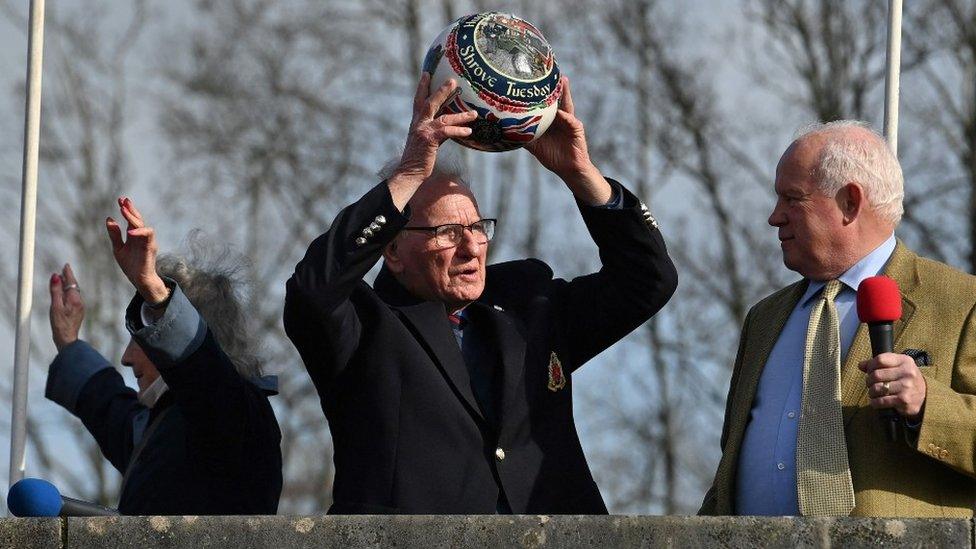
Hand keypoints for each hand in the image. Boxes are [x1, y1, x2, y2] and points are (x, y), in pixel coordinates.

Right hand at [49, 263, 83, 351]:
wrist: (67, 339)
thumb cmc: (59, 324)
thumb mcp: (55, 306)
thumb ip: (55, 290)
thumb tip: (56, 276)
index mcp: (75, 300)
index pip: (72, 282)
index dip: (68, 273)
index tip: (66, 265)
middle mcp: (80, 302)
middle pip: (74, 287)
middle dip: (68, 278)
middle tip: (64, 270)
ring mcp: (80, 307)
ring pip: (74, 293)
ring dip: (68, 285)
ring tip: (63, 279)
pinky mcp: (78, 312)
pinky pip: (74, 298)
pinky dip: (69, 293)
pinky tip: (64, 293)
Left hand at [105, 197, 168, 304]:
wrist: (139, 279)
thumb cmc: (131, 265)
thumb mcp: (118, 248)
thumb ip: (115, 234)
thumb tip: (109, 219)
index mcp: (134, 235)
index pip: (131, 219)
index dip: (126, 209)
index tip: (120, 200)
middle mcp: (142, 236)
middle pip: (138, 219)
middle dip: (131, 209)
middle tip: (123, 200)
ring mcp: (147, 242)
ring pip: (143, 225)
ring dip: (133, 218)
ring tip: (123, 210)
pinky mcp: (150, 249)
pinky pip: (148, 237)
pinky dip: (139, 233)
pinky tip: (129, 231)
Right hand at [388, 73, 477, 208]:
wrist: (409, 172)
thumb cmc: (419, 158)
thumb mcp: (426, 141)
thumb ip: (436, 131)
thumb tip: (450, 127)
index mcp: (416, 122)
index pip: (419, 100)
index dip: (422, 86)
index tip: (427, 73)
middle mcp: (418, 124)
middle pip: (430, 102)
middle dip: (441, 90)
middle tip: (452, 80)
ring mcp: (423, 131)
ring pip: (443, 117)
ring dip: (460, 115)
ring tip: (474, 113)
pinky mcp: (429, 140)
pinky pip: (447, 132)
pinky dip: (458, 130)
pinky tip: (469, 131)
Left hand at [525, 76, 609, 204]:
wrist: (568, 169)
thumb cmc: (552, 156)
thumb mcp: (534, 146)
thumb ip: (523, 137)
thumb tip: (504, 132)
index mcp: (551, 120)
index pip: (546, 103)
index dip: (541, 92)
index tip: (533, 79)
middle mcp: (561, 118)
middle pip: (557, 99)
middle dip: (554, 85)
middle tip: (550, 71)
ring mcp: (570, 122)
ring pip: (566, 105)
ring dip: (565, 93)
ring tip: (562, 80)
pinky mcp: (577, 129)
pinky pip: (571, 121)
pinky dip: (566, 117)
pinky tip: (561, 113)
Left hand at [859, 352, 926, 420]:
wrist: (926, 397)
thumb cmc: (906, 379)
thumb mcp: (897, 366)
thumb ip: (879, 364)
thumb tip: (860, 365)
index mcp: (905, 361)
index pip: (880, 359)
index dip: (870, 366)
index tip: (869, 371)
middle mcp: (907, 373)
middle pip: (876, 375)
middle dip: (869, 381)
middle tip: (871, 384)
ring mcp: (906, 387)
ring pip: (876, 388)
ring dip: (871, 392)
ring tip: (874, 392)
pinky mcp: (904, 400)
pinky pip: (881, 401)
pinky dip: (875, 402)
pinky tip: (876, 401)